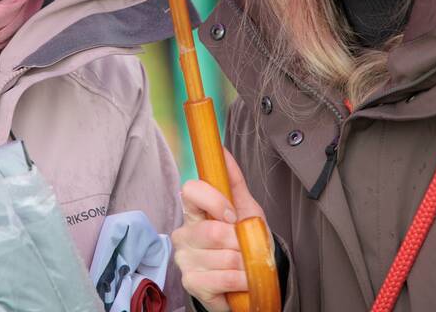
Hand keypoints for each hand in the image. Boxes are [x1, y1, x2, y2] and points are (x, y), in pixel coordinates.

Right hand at [171, 149, 266, 311]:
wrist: (252, 275)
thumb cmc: (244, 240)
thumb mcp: (245, 208)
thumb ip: (233, 181)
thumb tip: (222, 151)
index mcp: (193, 211)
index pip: (189, 191)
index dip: (215, 201)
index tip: (232, 215)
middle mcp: (183, 234)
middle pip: (213, 231)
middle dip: (240, 241)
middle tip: (244, 246)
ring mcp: (184, 260)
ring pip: (224, 257)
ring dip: (246, 263)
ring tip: (245, 264)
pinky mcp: (191, 283)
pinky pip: (225, 279)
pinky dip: (243, 280)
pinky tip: (241, 280)